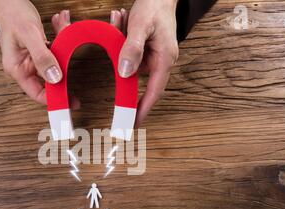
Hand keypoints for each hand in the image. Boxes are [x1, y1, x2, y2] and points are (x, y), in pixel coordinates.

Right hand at [0, 0, 78, 106]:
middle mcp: (24, 67)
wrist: (7, 0)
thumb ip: (42, 57)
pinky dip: (61, 41)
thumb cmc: (11, 14)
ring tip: (65, 31)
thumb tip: (55, 77)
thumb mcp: (29, 35)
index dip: (53, 99)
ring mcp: (32, 60)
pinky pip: (54, 53)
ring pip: (54, 66)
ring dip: (63, 52)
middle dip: (63, 77)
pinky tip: (61, 26)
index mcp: (17, 68)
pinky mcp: (39, 51)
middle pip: (47, 82)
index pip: (36, 93)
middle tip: (76, 86)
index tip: (69, 102)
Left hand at [110, 0, 178, 126]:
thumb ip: (132, 49)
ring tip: (122, 30)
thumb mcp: (140, 26)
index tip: (135, 122)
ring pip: (134, 69)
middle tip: (122, 112)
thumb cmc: (155, 6)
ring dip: (123, 56)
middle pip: (146, 86)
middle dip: (133, 96)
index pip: (154, 91)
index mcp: (164, 59)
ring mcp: (154, 56)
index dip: (144, 108)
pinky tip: (120, 23)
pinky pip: (132, 56)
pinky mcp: (147, 51)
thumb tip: (125, 73)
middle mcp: (161, 61)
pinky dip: (123, 46)